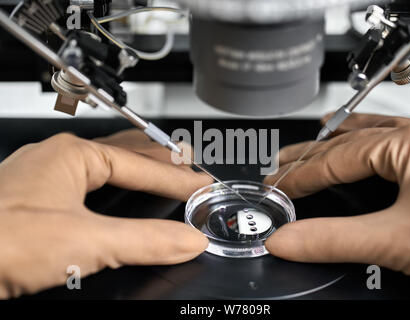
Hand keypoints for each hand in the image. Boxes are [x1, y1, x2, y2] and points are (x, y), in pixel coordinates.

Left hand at [0, 130, 211, 297]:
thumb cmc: (0, 241)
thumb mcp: (85, 243)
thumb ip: (143, 242)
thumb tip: (185, 241)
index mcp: (72, 155)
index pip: (142, 164)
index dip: (178, 177)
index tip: (202, 185)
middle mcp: (58, 159)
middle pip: (125, 151)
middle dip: (161, 159)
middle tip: (189, 164)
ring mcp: (45, 178)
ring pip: (105, 164)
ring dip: (138, 168)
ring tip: (163, 169)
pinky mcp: (36, 200)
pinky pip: (88, 182)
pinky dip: (114, 185)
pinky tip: (118, 191)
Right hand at [264, 113, 409, 290]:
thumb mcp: (400, 242)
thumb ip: (335, 240)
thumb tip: (288, 240)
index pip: (335, 158)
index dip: (299, 175)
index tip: (276, 187)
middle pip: (349, 140)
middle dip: (311, 155)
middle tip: (282, 164)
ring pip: (372, 136)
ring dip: (337, 144)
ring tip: (314, 144)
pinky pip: (391, 145)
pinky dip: (365, 148)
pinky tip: (359, 151)